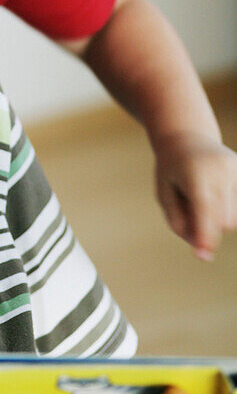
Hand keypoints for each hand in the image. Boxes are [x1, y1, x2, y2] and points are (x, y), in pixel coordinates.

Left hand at [154, 131, 236, 258]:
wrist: (188, 137)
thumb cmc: (171, 170)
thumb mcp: (163, 194)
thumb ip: (178, 221)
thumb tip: (202, 250)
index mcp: (195, 173)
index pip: (204, 210)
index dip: (203, 234)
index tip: (202, 255)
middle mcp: (222, 170)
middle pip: (223, 221)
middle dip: (207, 227)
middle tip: (189, 207)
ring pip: (234, 219)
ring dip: (218, 220)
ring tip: (203, 197)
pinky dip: (229, 211)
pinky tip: (217, 196)